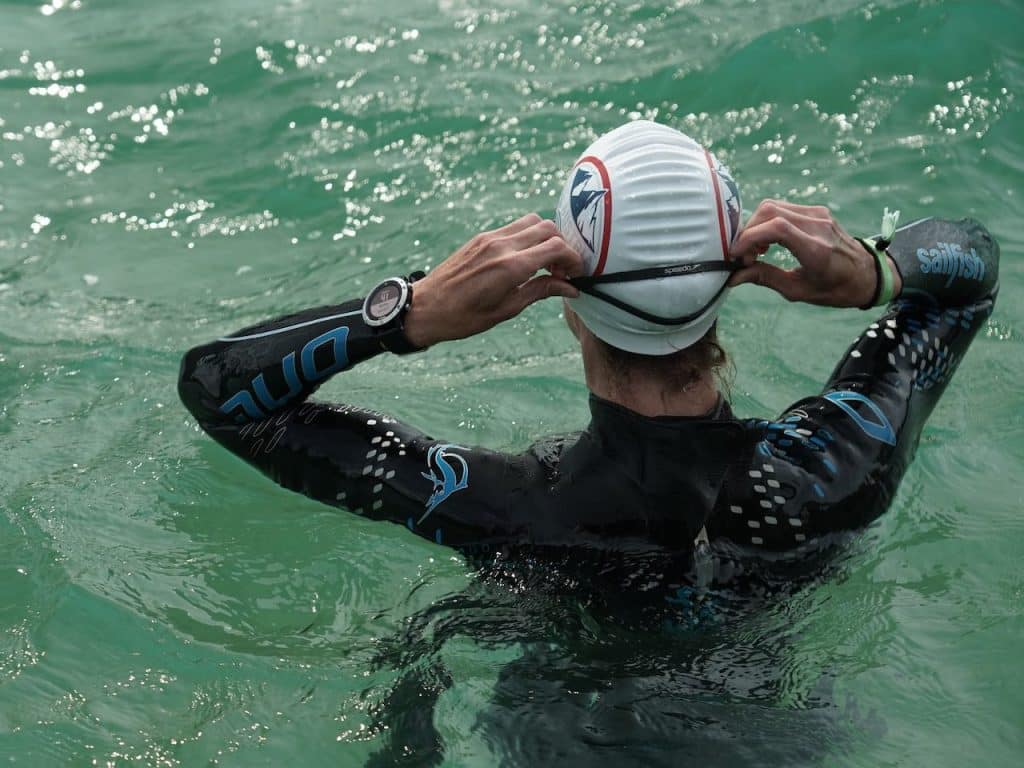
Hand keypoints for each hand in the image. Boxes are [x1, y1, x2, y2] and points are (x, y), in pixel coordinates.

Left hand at [404, 213, 583, 347]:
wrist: (426, 307)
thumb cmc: (464, 317)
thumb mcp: (507, 309)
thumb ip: (540, 291)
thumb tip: (570, 288)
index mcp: (510, 267)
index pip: (556, 247)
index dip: (573, 258)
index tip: (576, 273)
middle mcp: (502, 246)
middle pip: (548, 228)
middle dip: (563, 246)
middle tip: (562, 269)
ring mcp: (490, 238)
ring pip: (532, 221)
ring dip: (547, 237)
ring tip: (545, 263)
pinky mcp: (481, 237)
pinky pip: (514, 227)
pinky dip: (529, 236)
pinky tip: (526, 259)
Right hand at [728, 200, 900, 307]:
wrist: (867, 274)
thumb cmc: (834, 289)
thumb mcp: (798, 291)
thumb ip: (764, 278)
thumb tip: (733, 277)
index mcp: (816, 249)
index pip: (776, 228)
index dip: (749, 237)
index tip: (735, 255)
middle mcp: (818, 226)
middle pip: (769, 211)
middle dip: (748, 231)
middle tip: (744, 255)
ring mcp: (819, 214)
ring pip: (773, 206)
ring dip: (756, 226)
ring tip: (755, 250)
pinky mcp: (817, 211)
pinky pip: (783, 208)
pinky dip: (768, 222)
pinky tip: (768, 242)